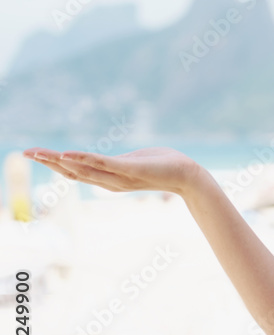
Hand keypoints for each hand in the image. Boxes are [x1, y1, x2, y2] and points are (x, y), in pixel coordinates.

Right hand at [22, 147, 203, 196]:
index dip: (53, 164)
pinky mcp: (130, 169)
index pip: (75, 172)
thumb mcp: (134, 162)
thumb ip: (118, 162)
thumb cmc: (163, 165)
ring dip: (59, 160)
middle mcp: (110, 181)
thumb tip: (110, 160)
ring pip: (83, 169)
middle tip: (24, 153)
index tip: (33, 154)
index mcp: (109, 178)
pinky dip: (84, 159)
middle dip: (48, 162)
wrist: (188, 174)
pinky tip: (67, 154)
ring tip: (39, 153)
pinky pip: (103, 163)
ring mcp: (119, 176)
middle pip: (72, 172)